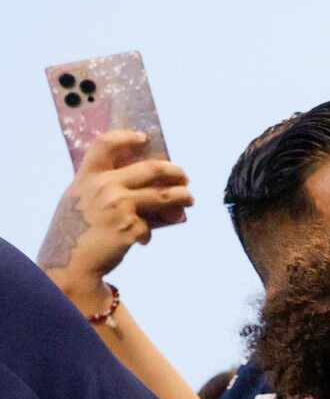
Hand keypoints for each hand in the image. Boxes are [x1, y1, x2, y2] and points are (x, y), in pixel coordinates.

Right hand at [40, 131, 192, 296]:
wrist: (70, 262)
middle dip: (175, 171)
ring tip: (189, 199)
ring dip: (183, 196)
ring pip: (165, 195)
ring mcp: (120, 206)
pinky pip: (154, 225)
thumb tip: (145, 186)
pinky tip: (146, 238)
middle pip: (152, 169)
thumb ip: (106, 188)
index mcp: (88, 177)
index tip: (143, 137)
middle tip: (184, 176)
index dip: (126, 136)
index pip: (106, 144)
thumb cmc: (76, 230)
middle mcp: (105, 187)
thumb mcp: (81, 200)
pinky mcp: (132, 227)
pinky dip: (153, 230)